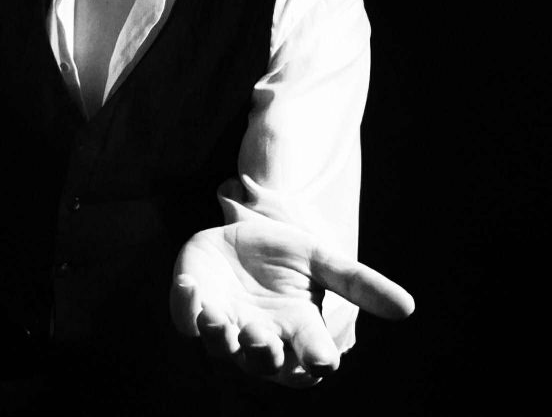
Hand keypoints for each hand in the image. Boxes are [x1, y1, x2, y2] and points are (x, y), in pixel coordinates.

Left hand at [170, 219, 413, 387]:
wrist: (243, 232)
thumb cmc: (286, 256)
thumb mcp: (323, 261)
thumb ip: (359, 284)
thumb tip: (408, 308)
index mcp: (298, 328)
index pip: (311, 356)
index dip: (316, 359)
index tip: (324, 358)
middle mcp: (262, 335)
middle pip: (264, 362)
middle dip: (264, 354)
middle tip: (263, 338)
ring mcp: (226, 323)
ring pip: (221, 347)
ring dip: (220, 337)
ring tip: (219, 319)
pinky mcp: (194, 307)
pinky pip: (185, 319)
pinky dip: (185, 306)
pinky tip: (189, 284)